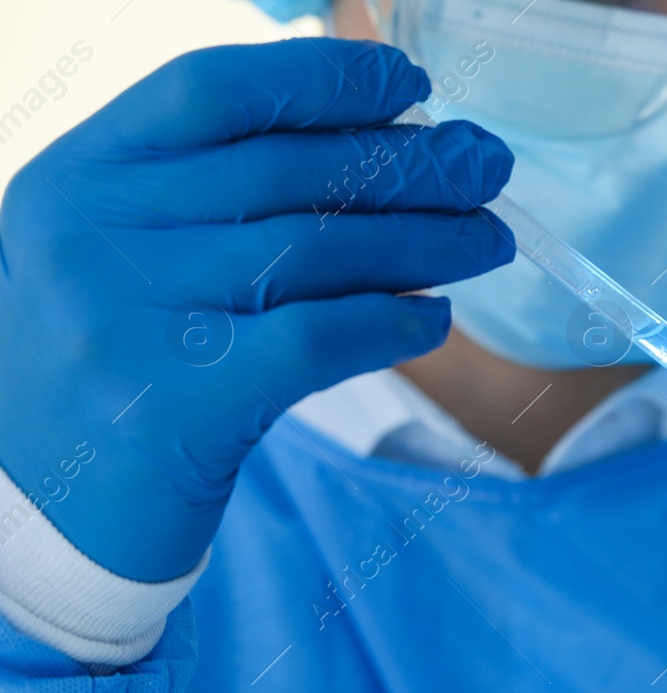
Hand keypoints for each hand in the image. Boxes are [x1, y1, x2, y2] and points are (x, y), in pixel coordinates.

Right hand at [0, 40, 514, 580]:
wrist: (49, 509)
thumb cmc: (126, 364)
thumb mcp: (141, 258)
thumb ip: (229, 200)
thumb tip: (396, 154)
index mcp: (81, 174)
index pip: (215, 89)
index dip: (323, 79)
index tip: (409, 85)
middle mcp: (92, 234)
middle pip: (287, 171)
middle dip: (408, 163)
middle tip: (486, 166)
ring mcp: (128, 319)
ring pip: (316, 251)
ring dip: (426, 242)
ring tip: (488, 240)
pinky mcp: (179, 404)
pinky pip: (317, 339)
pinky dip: (391, 323)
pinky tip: (436, 320)